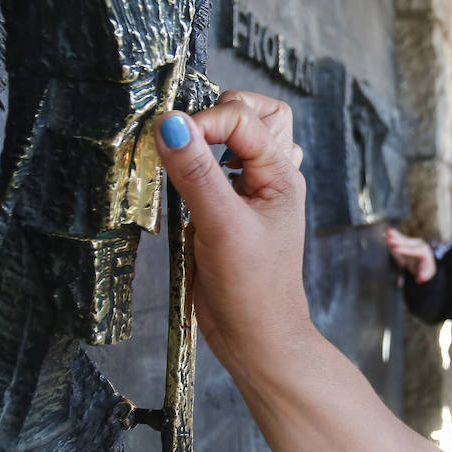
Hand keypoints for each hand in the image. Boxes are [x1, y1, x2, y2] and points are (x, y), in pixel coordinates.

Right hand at [155, 91, 308, 376]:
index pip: (243, 119)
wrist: (257, 339)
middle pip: (257, 116)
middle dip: (221, 112)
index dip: (204, 120)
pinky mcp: (229, 213)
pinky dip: (200, 167)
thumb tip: (171, 124)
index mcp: (281, 174)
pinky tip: (182, 184)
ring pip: (241, 142)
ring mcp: (252, 195)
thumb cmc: (254, 290)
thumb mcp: (221, 226)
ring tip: (184, 154)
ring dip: (213, 138)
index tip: (170, 138)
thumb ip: (196, 173)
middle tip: (187, 133)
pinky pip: (219, 172)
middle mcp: (270, 178)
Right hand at [385, 227, 436, 282]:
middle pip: (407, 243)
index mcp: (424, 252)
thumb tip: (420, 279)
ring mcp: (413, 242)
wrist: (426, 264)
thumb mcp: (425, 274)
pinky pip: (400, 237)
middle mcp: (419, 244)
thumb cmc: (425, 270)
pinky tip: (388, 229)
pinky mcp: (407, 242)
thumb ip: (422, 275)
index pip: (413, 250)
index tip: (396, 249)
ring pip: (402, 238)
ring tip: (387, 231)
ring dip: (394, 235)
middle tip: (388, 240)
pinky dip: (394, 234)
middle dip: (397, 241)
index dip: (404, 250)